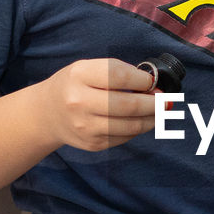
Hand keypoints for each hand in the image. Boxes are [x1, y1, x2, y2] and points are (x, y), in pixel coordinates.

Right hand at [39, 58, 156, 151]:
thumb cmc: (74, 85)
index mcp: (79, 75)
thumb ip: (117, 73)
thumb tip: (153, 86)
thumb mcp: (87, 69)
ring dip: (152, 118)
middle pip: (128, 105)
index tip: (151, 81)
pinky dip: (138, 128)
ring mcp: (85, 126)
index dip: (142, 79)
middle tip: (166, 100)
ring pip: (131, 125)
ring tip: (160, 111)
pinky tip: (143, 120)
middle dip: (154, 103)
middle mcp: (79, 102)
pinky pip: (125, 137)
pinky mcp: (93, 143)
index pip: (118, 76)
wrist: (48, 114)